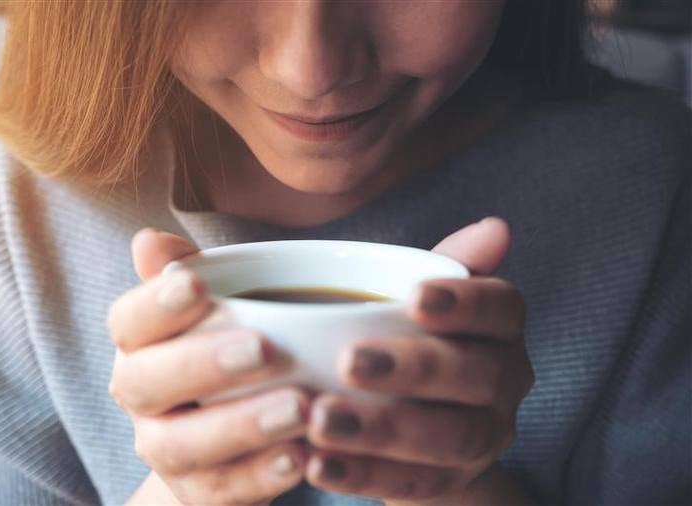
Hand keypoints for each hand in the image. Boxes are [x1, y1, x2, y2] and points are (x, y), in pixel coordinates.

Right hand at [108, 228, 310, 505]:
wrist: (226, 440)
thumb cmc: (224, 351)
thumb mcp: (217, 307)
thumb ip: (187, 274)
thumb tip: (150, 239)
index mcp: (139, 344)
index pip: (128, 321)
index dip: (156, 303)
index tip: (196, 282)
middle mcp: (140, 397)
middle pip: (144, 383)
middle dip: (201, 364)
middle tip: (264, 349)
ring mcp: (164, 450)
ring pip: (181, 445)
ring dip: (241, 426)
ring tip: (300, 408)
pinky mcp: (197, 494)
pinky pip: (220, 492)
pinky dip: (261, 477)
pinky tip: (304, 458)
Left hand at [304, 218, 534, 504]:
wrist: (423, 427)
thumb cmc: (413, 339)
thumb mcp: (424, 301)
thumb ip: (445, 265)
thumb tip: (495, 226)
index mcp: (500, 328)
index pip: (501, 307)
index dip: (464, 303)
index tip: (415, 298)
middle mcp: (504, 381)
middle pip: (476, 375)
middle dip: (414, 368)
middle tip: (351, 361)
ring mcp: (483, 438)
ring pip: (448, 438)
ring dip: (383, 430)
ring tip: (321, 420)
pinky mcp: (450, 483)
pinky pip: (412, 485)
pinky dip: (363, 476)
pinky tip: (317, 465)